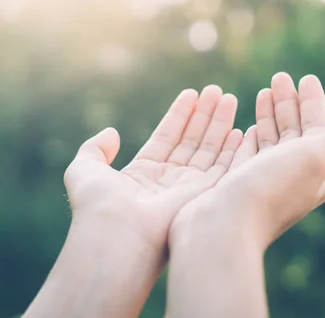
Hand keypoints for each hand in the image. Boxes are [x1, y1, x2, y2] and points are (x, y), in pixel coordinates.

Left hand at [26, 85, 241, 317]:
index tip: (192, 94)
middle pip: (191, 140)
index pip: (167, 137)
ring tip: (229, 98)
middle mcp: (168, 180)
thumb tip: (111, 132)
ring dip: (220, 124)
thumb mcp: (84, 169)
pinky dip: (233, 149)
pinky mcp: (204, 197)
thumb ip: (95, 148)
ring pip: (209, 149)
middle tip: (217, 91)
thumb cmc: (97, 205)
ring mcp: (187, 189)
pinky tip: (240, 129)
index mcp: (143, 173)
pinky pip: (224, 168)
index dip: (180, 115)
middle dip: (205, 115)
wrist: (116, 234)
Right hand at [170, 72, 324, 249]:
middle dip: (289, 103)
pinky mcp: (237, 184)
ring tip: (265, 90)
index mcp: (313, 171)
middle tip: (280, 77)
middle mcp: (290, 176)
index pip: (318, 128)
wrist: (221, 229)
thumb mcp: (314, 158)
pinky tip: (247, 125)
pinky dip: (251, 135)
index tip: (306, 78)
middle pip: (294, 131)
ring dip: (270, 114)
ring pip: (271, 140)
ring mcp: (262, 181)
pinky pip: (249, 153)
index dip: (313, 102)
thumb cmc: (268, 190)